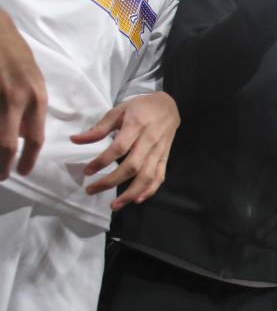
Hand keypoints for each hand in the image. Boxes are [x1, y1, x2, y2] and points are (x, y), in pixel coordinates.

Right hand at [0, 12, 46, 178]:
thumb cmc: (13, 51)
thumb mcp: (32, 78)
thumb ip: (30, 106)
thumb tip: (24, 133)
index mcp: (35, 96)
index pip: (34, 137)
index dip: (28, 159)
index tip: (23, 172)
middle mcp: (15, 98)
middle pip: (7, 144)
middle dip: (3, 165)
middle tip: (1, 176)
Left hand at [72, 91, 179, 209]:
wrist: (169, 105)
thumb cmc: (141, 107)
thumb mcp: (118, 111)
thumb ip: (99, 128)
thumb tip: (75, 140)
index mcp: (136, 126)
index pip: (118, 148)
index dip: (102, 161)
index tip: (87, 171)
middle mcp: (149, 141)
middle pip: (131, 166)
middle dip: (111, 181)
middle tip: (91, 190)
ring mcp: (159, 151)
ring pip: (146, 176)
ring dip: (130, 193)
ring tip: (115, 205)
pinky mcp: (164, 157)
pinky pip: (159, 176)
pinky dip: (149, 190)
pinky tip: (137, 200)